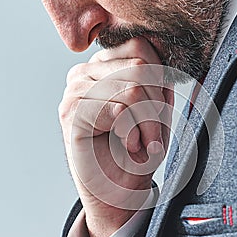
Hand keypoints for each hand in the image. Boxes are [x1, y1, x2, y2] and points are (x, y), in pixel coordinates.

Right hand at [59, 37, 173, 236]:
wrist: (120, 190)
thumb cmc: (138, 149)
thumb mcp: (157, 107)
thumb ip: (159, 77)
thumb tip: (164, 45)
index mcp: (103, 65)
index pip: (142, 46)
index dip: (161, 79)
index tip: (158, 110)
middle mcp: (84, 72)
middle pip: (141, 66)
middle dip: (156, 105)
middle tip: (150, 133)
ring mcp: (74, 91)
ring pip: (133, 88)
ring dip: (146, 122)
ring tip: (137, 140)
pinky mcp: (71, 113)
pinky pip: (120, 108)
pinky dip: (133, 131)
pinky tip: (125, 144)